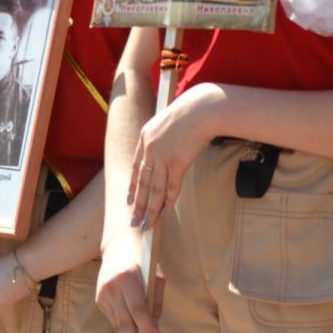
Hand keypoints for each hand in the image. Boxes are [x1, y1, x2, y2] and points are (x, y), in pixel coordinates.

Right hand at [94, 232, 158, 332]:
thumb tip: (153, 330)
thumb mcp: (156, 277)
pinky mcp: (99, 299)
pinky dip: (123, 327)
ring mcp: (103, 294)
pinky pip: (114, 318)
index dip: (147, 327)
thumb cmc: (145, 261)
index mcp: (129, 279)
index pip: (138, 309)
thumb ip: (155, 302)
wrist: (119, 243)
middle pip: (122, 322)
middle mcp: (112, 288)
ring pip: (117, 323)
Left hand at [129, 82, 223, 229]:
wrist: (202, 108)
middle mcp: (149, 150)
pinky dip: (169, 200)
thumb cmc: (188, 113)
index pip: (136, 168)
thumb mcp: (165, 122)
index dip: (133, 186)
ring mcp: (163, 157)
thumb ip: (159, 138)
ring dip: (151, 209)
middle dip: (139, 205)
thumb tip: (161, 153)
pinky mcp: (178, 162)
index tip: (130, 200)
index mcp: (143, 138)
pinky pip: (172, 186)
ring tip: (147, 224)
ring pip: (155, 189)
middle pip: (143, 183)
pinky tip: (165, 212)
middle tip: (134, 223)